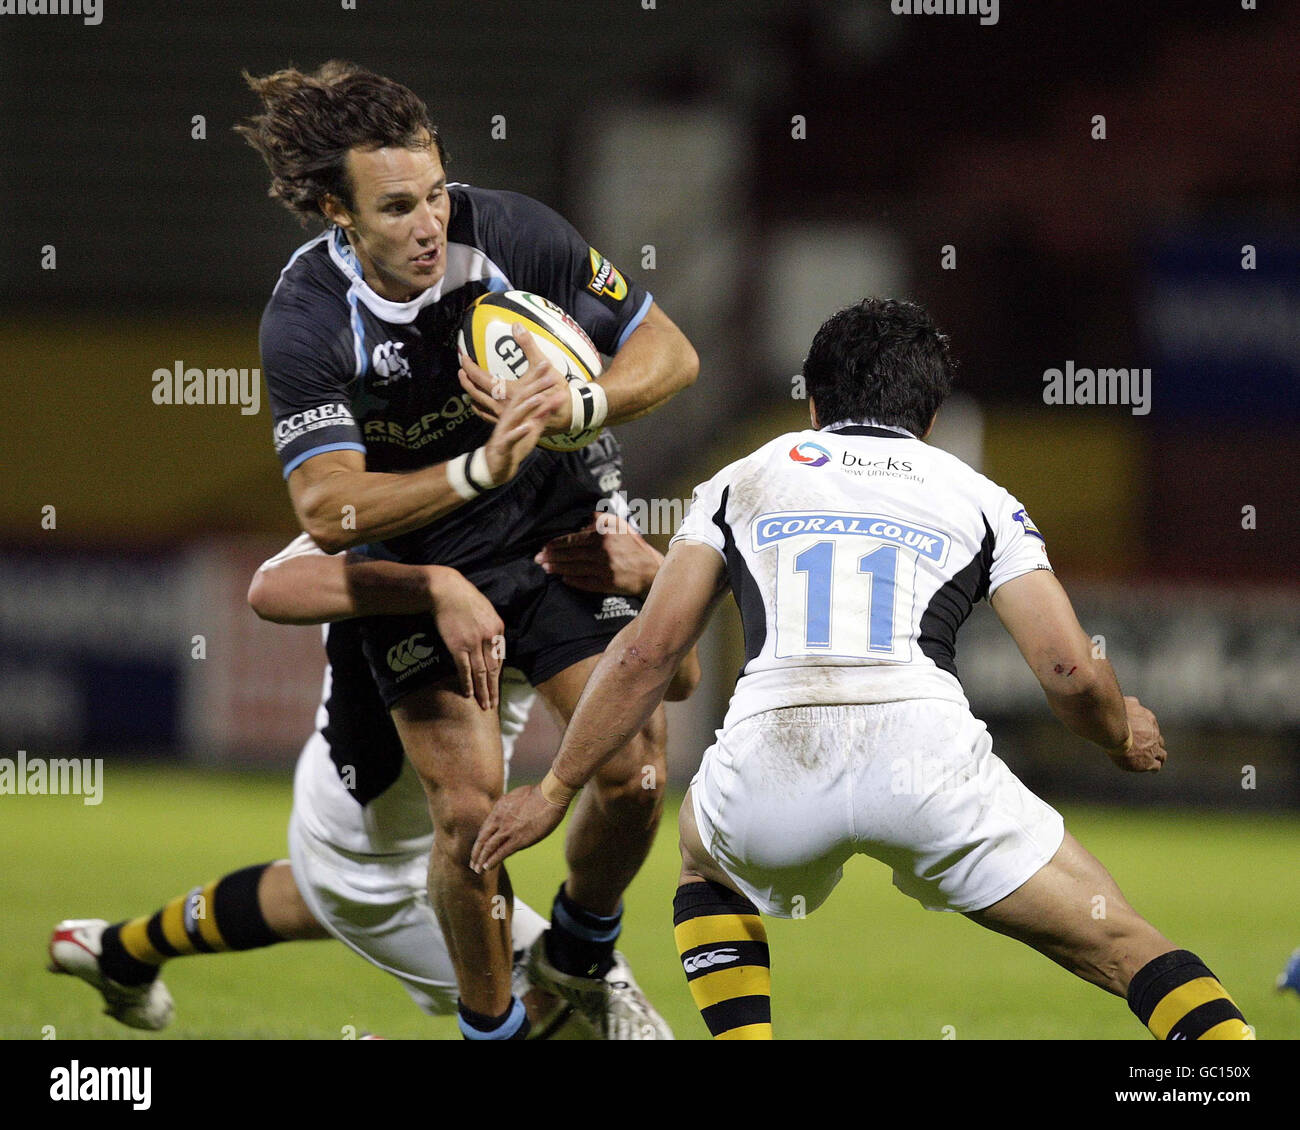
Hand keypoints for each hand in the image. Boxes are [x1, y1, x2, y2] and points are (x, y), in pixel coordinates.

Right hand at [425, 566, 504, 709]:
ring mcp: (474, 643)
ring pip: (481, 673)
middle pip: (493, 669)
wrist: (447, 591)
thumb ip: (491, 628)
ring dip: (483, 691)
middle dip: (493, 689)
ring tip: (484, 705)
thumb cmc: (465, 598)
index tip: (496, 687)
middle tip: (494, 704)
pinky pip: (464, 670)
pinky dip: (467, 683)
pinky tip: (469, 694)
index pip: (500, 658)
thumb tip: (493, 644)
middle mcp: (490, 638)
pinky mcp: (458, 647)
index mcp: (498, 629)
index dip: (497, 675)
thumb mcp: (486, 610)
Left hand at [458, 324, 572, 434]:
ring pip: (479, 407)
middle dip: (465, 380)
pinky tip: (479, 406)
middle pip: (475, 393)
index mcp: (507, 391)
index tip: (463, 358)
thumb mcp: (543, 365)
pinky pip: (488, 418)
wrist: (567, 414)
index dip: (469, 367)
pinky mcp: (510, 425)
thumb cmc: (555, 390)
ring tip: (467, 386)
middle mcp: (501, 406)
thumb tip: (516, 326)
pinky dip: (480, 409)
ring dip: (471, 395)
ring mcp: (504, 418)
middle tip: (461, 370)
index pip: (480, 378)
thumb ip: (528, 345)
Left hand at [470, 784, 567, 872]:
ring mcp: (508, 830)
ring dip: (481, 860)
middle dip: (476, 853)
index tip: (479, 849)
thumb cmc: (539, 793)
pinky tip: (488, 868)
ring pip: (488, 848)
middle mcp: (499, 820)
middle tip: (473, 863)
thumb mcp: (517, 796)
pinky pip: (501, 853)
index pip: (485, 829)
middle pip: (482, 839)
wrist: (549, 795)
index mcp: (499, 809)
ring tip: (478, 870)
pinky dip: (493, 861)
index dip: (480, 841)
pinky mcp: (519, 839)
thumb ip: (509, 806)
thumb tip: (508, 813)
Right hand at [475, 356, 567, 486]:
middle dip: (535, 385)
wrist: (495, 466)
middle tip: (549, 374)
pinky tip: (527, 427)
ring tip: (540, 397)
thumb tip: (554, 401)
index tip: (548, 364)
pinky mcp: (504, 445)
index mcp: (515, 411)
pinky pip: (511, 437)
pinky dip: (519, 432)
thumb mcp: (531, 429)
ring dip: (528, 406)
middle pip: (521, 397)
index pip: (526, 391)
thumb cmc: (514, 445)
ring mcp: (505, 430)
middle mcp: (508, 417)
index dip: (536, 378)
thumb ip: (541, 415)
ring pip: (515, 415)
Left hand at [535, 512, 662, 595]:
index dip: (555, 544)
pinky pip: (584, 582)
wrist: (651, 570)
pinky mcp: (606, 583)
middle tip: (537, 559)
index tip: (544, 547)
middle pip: (569, 555)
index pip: (572, 540)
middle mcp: (601, 552)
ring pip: (574, 568)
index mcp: (602, 536)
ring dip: (557, 568)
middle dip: (551, 557)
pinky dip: (572, 581)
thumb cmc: (634, 546)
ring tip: (546, 568)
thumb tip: (584, 517)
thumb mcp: (621, 525)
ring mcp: (603, 569)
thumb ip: (601, 518)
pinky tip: (563, 579)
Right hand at [1109, 695, 1165, 771]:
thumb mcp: (1125, 703)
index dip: (1148, 732)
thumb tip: (1135, 702)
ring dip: (1159, 757)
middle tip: (1151, 748)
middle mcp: (1154, 734)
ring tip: (1156, 761)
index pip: (1152, 726)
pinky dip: (1154, 767)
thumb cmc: (1115, 716)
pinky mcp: (1148, 761)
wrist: (1114, 730)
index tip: (1143, 735)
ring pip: (1162, 755)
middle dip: (1156, 744)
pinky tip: (1152, 770)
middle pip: (1159, 740)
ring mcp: (1152, 748)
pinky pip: (1156, 766)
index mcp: (1149, 719)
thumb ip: (1132, 703)